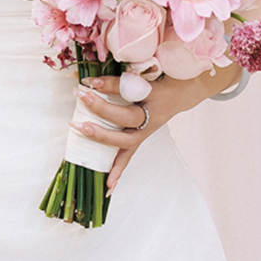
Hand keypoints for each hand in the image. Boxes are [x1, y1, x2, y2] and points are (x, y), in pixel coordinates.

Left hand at [73, 72, 217, 193]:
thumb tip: (89, 78)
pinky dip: (118, 171)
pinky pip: (128, 157)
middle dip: (103, 109)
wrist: (177, 95)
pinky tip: (108, 186)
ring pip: (126, 140)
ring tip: (82, 129)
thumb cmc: (156, 82)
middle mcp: (151, 117)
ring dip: (103, 137)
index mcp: (154, 96)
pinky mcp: (140, 140)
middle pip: (128, 117)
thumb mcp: (144, 74)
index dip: (110, 84)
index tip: (90, 81)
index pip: (129, 89)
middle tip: (83, 98)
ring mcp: (145, 131)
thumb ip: (120, 76)